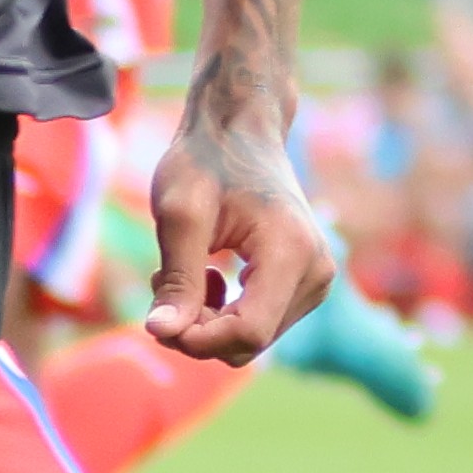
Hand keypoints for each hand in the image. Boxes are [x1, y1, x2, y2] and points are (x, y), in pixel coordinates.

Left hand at [140, 88, 334, 364]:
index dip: (196, 339)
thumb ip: (176, 278)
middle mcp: (316, 273)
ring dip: (207, 320)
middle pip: (249, 342)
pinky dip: (223, 312)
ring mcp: (316, 280)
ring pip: (251, 338)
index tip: (156, 316)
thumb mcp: (180, 215)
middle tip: (161, 284)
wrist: (241, 130)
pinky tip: (204, 275)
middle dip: (197, 330)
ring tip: (182, 271)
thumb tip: (162, 333)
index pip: (249, 332)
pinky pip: (258, 323)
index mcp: (292, 253)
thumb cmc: (206, 161)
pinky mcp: (305, 283)